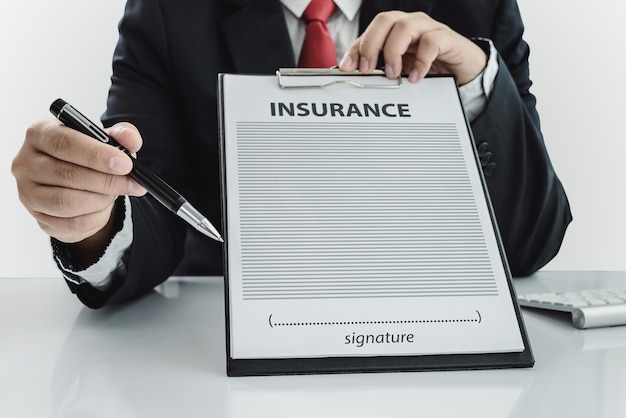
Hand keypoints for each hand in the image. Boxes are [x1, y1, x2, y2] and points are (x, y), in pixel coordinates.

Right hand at [11, 120, 145, 260]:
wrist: (79, 186)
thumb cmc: (89, 157)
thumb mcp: (107, 141)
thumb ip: (122, 135)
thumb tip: (131, 139)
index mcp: (39, 134)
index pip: (64, 143)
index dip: (97, 155)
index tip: (125, 164)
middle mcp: (26, 163)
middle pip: (67, 174)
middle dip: (107, 181)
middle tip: (132, 183)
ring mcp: (27, 193)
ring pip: (67, 202)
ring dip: (101, 200)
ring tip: (115, 193)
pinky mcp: (39, 217)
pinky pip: (72, 224)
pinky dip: (96, 218)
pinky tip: (103, 207)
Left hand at [339, 11, 486, 84]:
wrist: (464, 71)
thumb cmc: (430, 68)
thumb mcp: (401, 71)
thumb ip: (380, 71)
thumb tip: (355, 77)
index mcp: (395, 30)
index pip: (370, 32)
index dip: (356, 48)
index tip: (347, 67)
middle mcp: (410, 25)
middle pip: (384, 21)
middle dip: (371, 44)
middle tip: (367, 68)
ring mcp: (428, 29)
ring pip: (404, 27)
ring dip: (393, 51)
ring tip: (393, 74)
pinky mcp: (447, 38)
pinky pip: (431, 42)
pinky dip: (420, 61)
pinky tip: (416, 77)